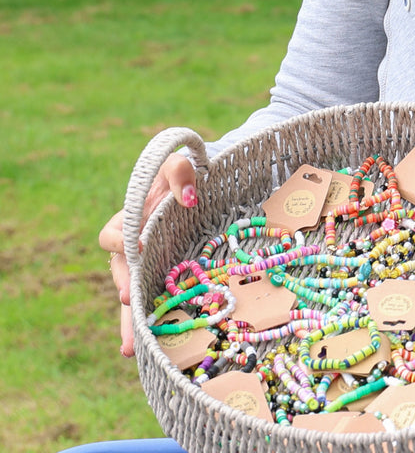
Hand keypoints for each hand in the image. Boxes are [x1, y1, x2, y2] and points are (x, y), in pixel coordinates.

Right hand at [99, 152, 197, 356]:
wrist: (198, 188)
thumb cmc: (185, 174)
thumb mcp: (182, 164)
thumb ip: (180, 172)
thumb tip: (188, 196)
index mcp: (129, 220)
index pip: (113, 233)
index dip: (122, 240)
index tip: (136, 246)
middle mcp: (132, 248)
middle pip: (121, 273)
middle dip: (126, 287)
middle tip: (131, 298)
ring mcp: (147, 267)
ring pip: (133, 298)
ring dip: (131, 323)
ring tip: (130, 349)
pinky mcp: (163, 279)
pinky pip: (153, 304)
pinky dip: (150, 326)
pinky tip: (148, 352)